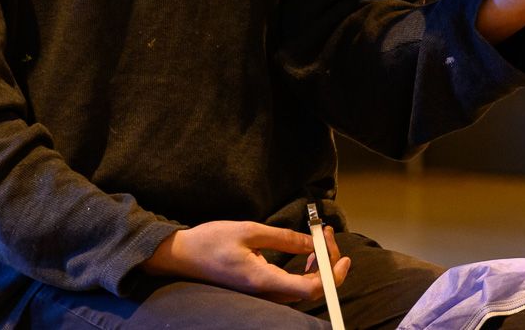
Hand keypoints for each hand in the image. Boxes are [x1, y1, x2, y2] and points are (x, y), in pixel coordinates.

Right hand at [141, 220, 348, 302]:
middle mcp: (266, 293)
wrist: (181, 256)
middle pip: (310, 289)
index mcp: (263, 281)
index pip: (310, 289)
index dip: (333, 276)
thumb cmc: (210, 241)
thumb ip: (283, 238)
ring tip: (319, 237)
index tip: (343, 256)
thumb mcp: (249, 231)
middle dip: (327, 262)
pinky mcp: (259, 289)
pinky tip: (305, 252)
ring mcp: (262, 294)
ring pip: (302, 288)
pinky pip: (290, 286)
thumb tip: (312, 242)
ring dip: (317, 265)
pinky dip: (304, 270)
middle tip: (325, 233)